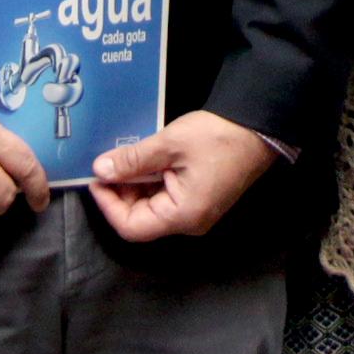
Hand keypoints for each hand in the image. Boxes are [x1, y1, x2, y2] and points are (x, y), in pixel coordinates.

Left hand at [90, 110, 275, 240]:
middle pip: (140, 219)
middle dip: (119, 193)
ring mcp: (195, 212)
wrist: (258, 127)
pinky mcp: (198, 199)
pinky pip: (165, 198)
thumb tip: (100, 171)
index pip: (131, 227)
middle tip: (107, 164)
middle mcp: (188, 222)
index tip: (96, 179)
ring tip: (124, 158)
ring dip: (134, 185)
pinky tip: (143, 160)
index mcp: (183, 215)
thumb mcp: (169, 144)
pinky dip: (150, 181)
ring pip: (151, 208)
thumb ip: (133, 160)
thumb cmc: (217, 137)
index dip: (108, 205)